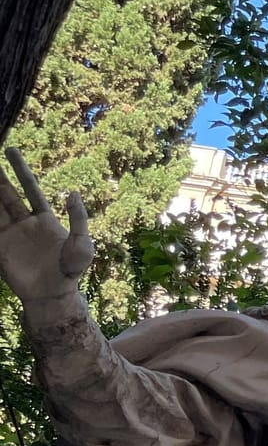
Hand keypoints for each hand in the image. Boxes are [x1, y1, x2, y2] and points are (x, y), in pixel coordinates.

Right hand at [0, 149, 91, 303]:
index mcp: (44, 218)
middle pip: (6, 193)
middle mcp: (24, 222)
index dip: (20, 169)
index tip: (10, 150)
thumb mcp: (82, 244)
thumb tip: (73, 193)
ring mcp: (10, 234)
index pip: (29, 188)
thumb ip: (78, 219)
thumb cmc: (70, 271)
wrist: (52, 295)